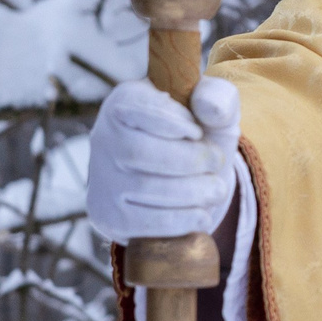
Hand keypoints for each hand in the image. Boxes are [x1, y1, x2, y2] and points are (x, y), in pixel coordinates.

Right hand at [87, 76, 240, 244]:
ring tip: (216, 190)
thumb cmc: (197, 138)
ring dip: (192, 192)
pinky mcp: (107, 215)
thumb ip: (219, 97)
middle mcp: (104, 138)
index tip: (198, 132)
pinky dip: (180, 221)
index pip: (137, 108)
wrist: (181, 183)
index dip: (170, 121)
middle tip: (217, 163)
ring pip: (143, 188)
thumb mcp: (212, 111)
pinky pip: (142, 222)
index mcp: (126, 102)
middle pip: (139, 152)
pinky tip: (201, 215)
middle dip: (189, 160)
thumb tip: (208, 106)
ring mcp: (102, 179)